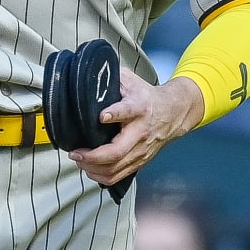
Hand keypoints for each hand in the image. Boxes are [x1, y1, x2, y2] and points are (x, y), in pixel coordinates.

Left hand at [68, 70, 202, 187]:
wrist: (173, 113)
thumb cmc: (147, 97)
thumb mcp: (131, 81)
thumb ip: (111, 77)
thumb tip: (88, 73)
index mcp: (138, 108)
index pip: (127, 110)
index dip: (115, 113)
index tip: (102, 116)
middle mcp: (140, 132)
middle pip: (118, 151)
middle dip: (93, 156)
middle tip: (76, 152)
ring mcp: (141, 150)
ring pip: (116, 168)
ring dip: (93, 168)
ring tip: (79, 161)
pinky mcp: (140, 161)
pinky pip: (119, 175)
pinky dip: (101, 176)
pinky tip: (89, 169)